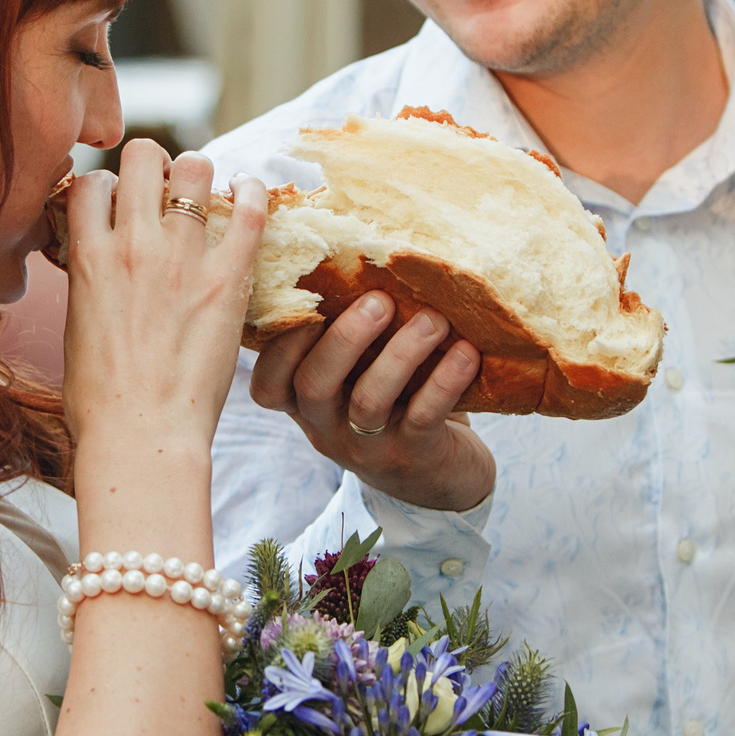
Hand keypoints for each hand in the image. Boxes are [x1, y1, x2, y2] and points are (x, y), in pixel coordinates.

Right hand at [61, 140, 266, 458]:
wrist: (140, 435)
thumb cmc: (101, 401)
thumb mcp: (76, 329)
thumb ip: (88, 286)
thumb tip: (95, 271)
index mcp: (87, 258)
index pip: (89, 182)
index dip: (106, 185)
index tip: (118, 202)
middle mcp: (132, 244)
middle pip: (142, 157)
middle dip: (154, 164)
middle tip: (166, 189)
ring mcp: (181, 258)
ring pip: (195, 168)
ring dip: (200, 174)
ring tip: (207, 193)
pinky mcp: (227, 278)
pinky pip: (248, 209)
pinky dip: (252, 191)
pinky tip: (250, 192)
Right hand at [250, 292, 494, 513]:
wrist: (439, 482)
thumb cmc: (394, 404)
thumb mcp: (358, 377)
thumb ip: (347, 337)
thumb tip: (357, 253)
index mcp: (305, 405)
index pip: (268, 384)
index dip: (280, 345)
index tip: (310, 300)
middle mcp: (327, 428)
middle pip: (313, 385)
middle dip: (344, 338)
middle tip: (379, 301)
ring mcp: (368, 447)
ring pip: (369, 400)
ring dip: (401, 353)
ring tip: (433, 319)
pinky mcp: (414, 457)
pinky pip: (424, 416)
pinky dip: (445, 381)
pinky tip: (466, 352)